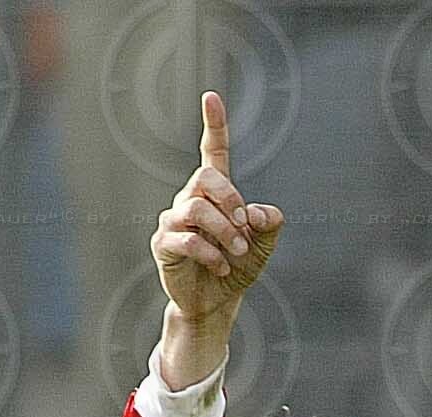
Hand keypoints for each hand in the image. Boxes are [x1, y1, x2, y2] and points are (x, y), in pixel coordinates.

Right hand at [151, 91, 283, 323]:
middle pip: (205, 177)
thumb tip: (256, 211)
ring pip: (196, 208)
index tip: (212, 97)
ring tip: (237, 252)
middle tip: (245, 225)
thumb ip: (268, 224)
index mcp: (215, 194)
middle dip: (231, 199)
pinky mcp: (164, 244)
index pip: (213, 152)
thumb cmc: (237, 268)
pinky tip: (221, 266)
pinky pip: (187, 239)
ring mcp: (173, 220)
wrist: (216, 304)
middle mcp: (190, 199)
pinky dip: (211, 254)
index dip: (214, 125)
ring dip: (224, 231)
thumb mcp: (264, 245)